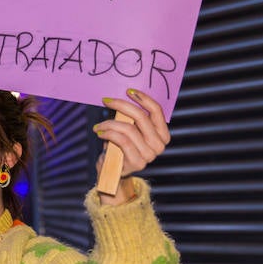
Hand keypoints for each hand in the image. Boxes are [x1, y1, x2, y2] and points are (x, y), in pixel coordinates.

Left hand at [93, 89, 169, 203]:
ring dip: (110, 123)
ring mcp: (149, 156)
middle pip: (142, 117)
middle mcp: (159, 146)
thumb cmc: (120, 147)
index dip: (143, 98)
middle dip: (122, 105)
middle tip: (106, 101)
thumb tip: (123, 95)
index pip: (157, 111)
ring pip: (129, 129)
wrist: (112, 172)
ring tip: (99, 124)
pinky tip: (99, 132)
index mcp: (163, 135)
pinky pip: (122, 140)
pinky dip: (108, 133)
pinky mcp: (137, 163)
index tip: (128, 90)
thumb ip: (131, 117)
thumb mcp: (129, 129)